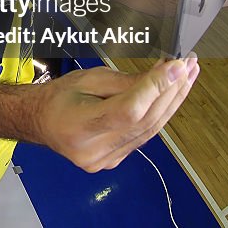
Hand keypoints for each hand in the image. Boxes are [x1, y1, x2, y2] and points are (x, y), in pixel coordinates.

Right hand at [37, 57, 198, 172]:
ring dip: (172, 102)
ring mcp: (105, 160)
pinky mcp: (115, 161)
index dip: (156, 88)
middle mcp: (93, 149)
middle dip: (171, 90)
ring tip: (187, 77)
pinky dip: (160, 114)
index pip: (128, 110)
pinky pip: (144, 136)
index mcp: (79, 125)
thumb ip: (127, 81)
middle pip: (145, 121)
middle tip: (188, 65)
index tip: (177, 67)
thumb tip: (164, 73)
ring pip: (151, 130)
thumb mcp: (88, 79)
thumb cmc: (58, 96)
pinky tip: (170, 96)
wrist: (39, 122)